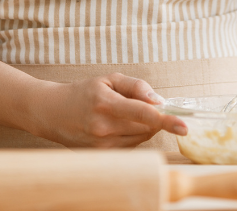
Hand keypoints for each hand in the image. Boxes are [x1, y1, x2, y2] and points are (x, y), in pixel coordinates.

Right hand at [26, 73, 187, 147]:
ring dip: (142, 127)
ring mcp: (102, 145)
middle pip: (146, 127)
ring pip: (141, 138)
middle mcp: (103, 127)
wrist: (52, 113)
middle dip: (153, 117)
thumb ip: (137, 86)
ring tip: (122, 115)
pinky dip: (132, 136)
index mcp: (106, 104)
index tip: (184, 126)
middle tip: (140, 105)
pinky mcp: (102, 155)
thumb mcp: (108, 80)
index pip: (143, 113)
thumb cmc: (83, 93)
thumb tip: (159, 101)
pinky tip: (116, 126)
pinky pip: (130, 146)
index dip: (166, 120)